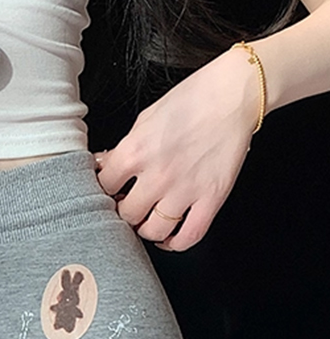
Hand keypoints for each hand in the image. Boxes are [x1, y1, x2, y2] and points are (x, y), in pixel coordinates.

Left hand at [93, 46, 261, 251]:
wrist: (234, 94)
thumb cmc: (192, 100)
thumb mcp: (145, 118)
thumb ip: (124, 148)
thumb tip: (105, 166)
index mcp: (136, 151)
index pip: (104, 187)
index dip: (104, 190)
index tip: (110, 190)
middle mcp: (158, 175)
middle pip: (126, 214)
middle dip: (125, 211)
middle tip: (129, 205)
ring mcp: (185, 191)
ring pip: (153, 231)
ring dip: (146, 229)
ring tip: (147, 219)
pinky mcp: (211, 199)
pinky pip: (189, 237)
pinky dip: (176, 243)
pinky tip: (169, 238)